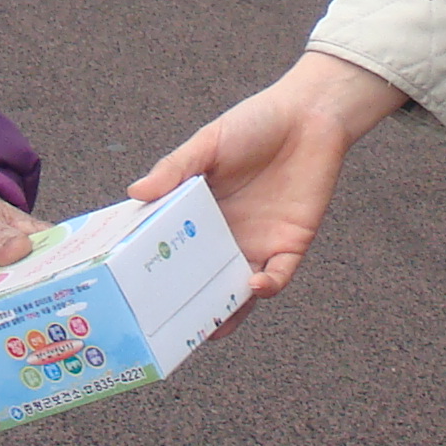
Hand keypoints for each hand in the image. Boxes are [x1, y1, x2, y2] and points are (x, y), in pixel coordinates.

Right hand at [130, 51, 402, 301]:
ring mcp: (258, 243)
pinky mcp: (291, 245)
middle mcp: (226, 235)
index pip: (173, 251)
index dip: (157, 274)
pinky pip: (278, 276)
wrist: (311, 115)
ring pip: (239, 290)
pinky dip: (267, 287)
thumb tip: (135, 193)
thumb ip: (175, 169)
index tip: (134, 294)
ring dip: (227, 312)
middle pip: (203, 279)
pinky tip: (253, 286)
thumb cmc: (255, 123)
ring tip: (208, 330)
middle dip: (189, 306)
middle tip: (167, 328)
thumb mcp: (209, 143)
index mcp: (199, 213)